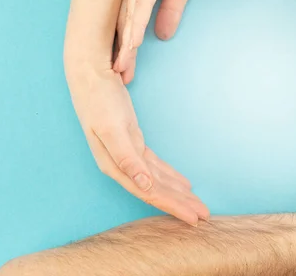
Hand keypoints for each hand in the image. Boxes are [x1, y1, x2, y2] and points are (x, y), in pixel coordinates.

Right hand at [65, 61, 209, 225]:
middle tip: (205, 215)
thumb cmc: (99, 101)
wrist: (90, 76)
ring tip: (197, 204)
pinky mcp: (134, 141)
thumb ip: (126, 159)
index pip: (150, 193)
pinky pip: (155, 165)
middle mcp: (123, 165)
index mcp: (116, 166)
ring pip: (158, 179)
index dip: (172, 206)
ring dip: (178, 192)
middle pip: (156, 189)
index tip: (194, 218)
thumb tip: (144, 186)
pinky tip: (183, 184)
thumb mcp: (112, 130)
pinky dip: (170, 175)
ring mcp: (129, 153)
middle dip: (180, 203)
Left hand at [113, 0, 221, 82]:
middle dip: (121, 51)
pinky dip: (135, 25)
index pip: (129, 20)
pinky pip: (140, 4)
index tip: (126, 67)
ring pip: (128, 17)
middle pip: (122, 22)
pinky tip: (132, 44)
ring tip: (121, 69)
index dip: (126, 45)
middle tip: (119, 77)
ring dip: (124, 45)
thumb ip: (171, 10)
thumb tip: (163, 35)